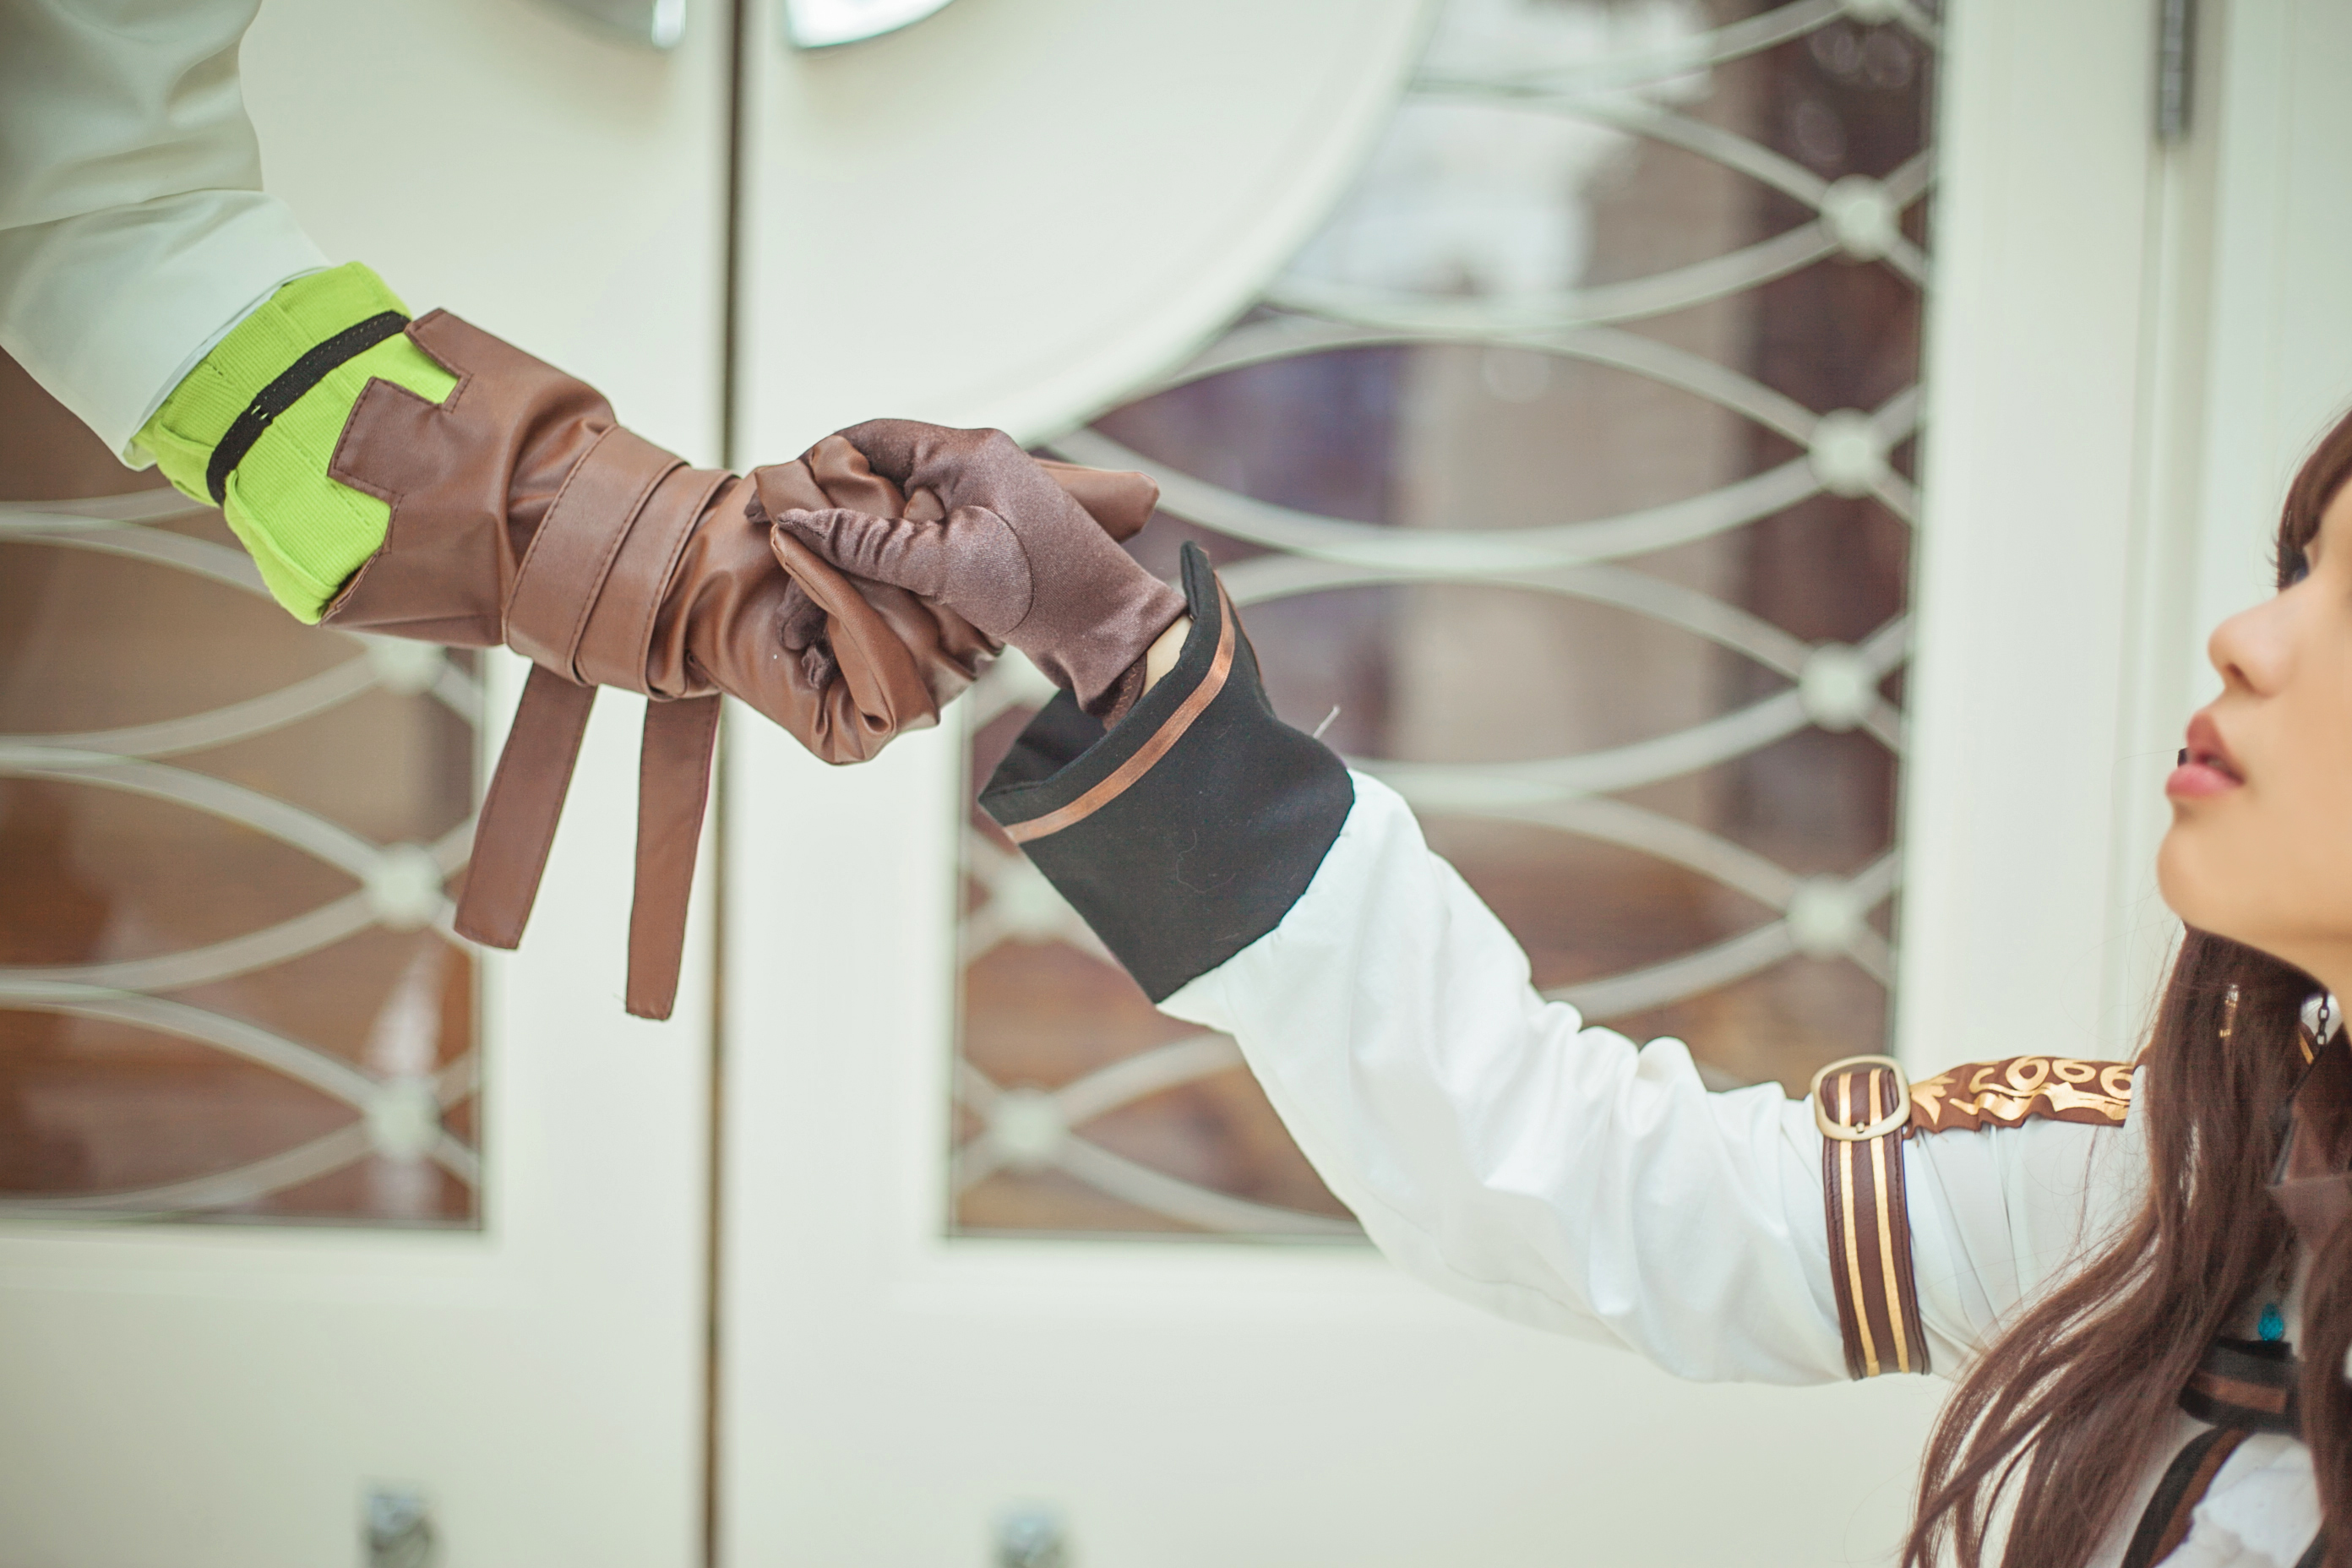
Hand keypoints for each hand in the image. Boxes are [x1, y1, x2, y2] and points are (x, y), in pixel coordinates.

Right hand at [771, 421, 1185, 718]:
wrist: (1111, 634)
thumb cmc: (1045, 592)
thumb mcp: (947, 565)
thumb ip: (871, 543)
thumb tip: (798, 524)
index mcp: (967, 451)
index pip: (871, 436)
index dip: (817, 464)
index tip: (775, 502)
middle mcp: (974, 467)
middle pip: (881, 475)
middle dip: (834, 512)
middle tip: (788, 550)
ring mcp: (982, 505)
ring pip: (899, 513)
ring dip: (862, 544)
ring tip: (819, 579)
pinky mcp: (987, 543)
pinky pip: (923, 541)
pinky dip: (892, 562)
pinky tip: (867, 591)